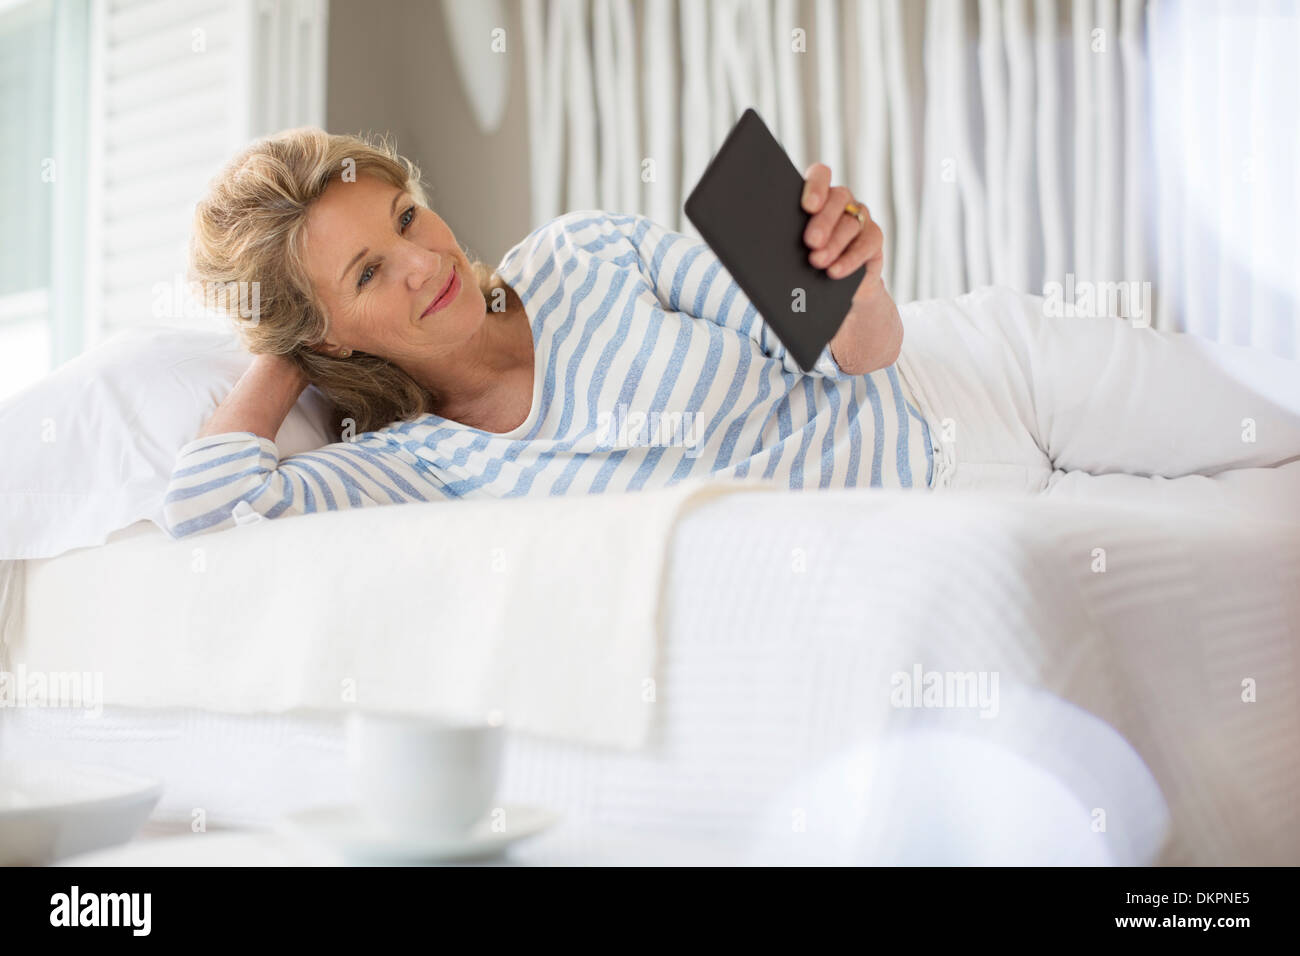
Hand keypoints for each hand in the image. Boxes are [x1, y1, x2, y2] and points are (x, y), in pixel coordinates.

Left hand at [801, 163, 900, 373]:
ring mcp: (860, 218)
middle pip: (838, 199)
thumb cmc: (801, 265)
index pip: (820, 175)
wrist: (832, 290)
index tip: (807, 206)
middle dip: (824, 221)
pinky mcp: (873, 239)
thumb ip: (780, 239)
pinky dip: (850, 259)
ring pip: (851, 223)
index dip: (816, 186)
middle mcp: (840, 201)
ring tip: (817, 262)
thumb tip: (760, 242)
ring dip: (834, 244)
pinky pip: (867, 244)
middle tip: (811, 241)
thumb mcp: (788, 250)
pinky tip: (835, 271)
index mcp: (816, 195)